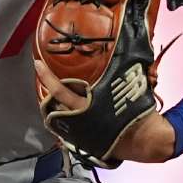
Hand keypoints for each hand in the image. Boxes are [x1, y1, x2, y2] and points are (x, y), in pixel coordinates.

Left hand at [34, 59, 176, 163]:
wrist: (146, 140)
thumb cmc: (139, 111)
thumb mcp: (131, 84)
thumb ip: (122, 67)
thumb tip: (127, 41)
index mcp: (88, 106)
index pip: (59, 90)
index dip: (46, 76)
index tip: (37, 64)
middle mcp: (79, 120)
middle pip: (52, 104)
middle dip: (46, 90)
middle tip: (42, 76)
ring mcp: (79, 133)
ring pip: (56, 117)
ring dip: (52, 104)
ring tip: (50, 92)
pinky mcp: (83, 142)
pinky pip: (66, 128)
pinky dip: (62, 118)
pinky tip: (64, 110)